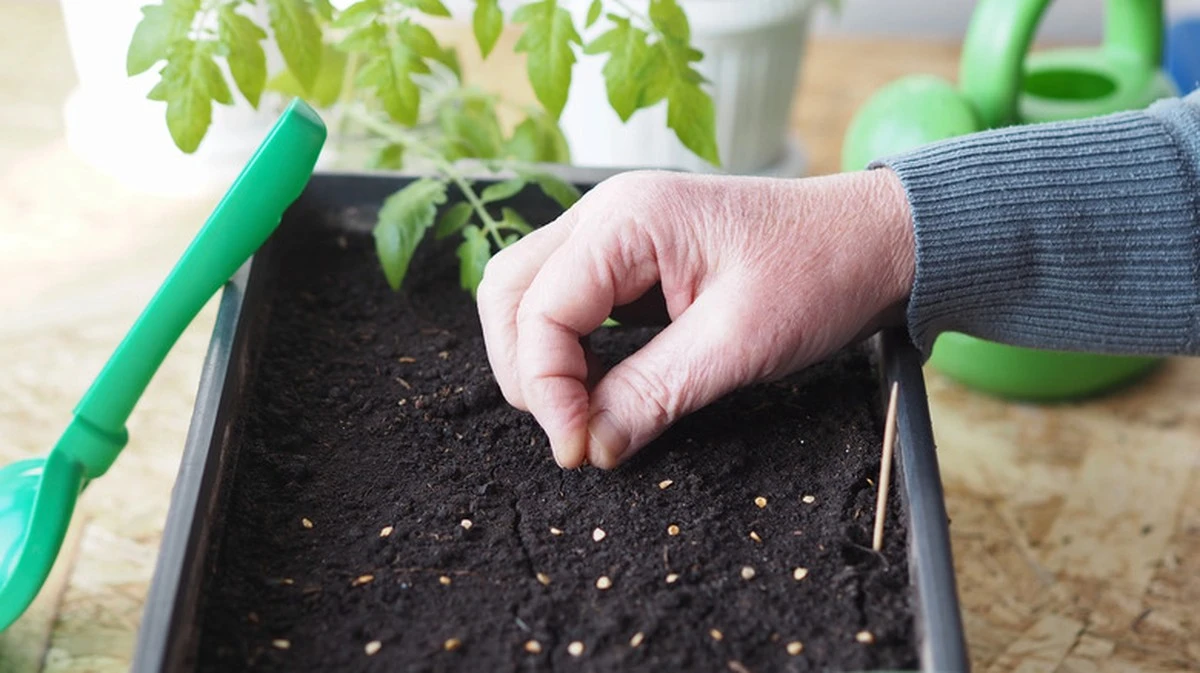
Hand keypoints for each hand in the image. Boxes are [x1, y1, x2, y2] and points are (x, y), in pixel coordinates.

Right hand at [476, 168, 913, 468]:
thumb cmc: (822, 272)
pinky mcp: (631, 258)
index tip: (578, 450)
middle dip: (526, 371)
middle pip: (510, 293)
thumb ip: (653, 393)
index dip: (546, 389)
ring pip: (529, 294)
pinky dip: (567, 348)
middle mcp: (606, 215)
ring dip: (538, 359)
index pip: (539, 310)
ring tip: (579, 415)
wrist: (877, 241)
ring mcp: (616, 232)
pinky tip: (597, 387)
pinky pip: (568, 301)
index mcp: (626, 221)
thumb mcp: (738, 344)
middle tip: (570, 434)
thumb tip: (589, 447)